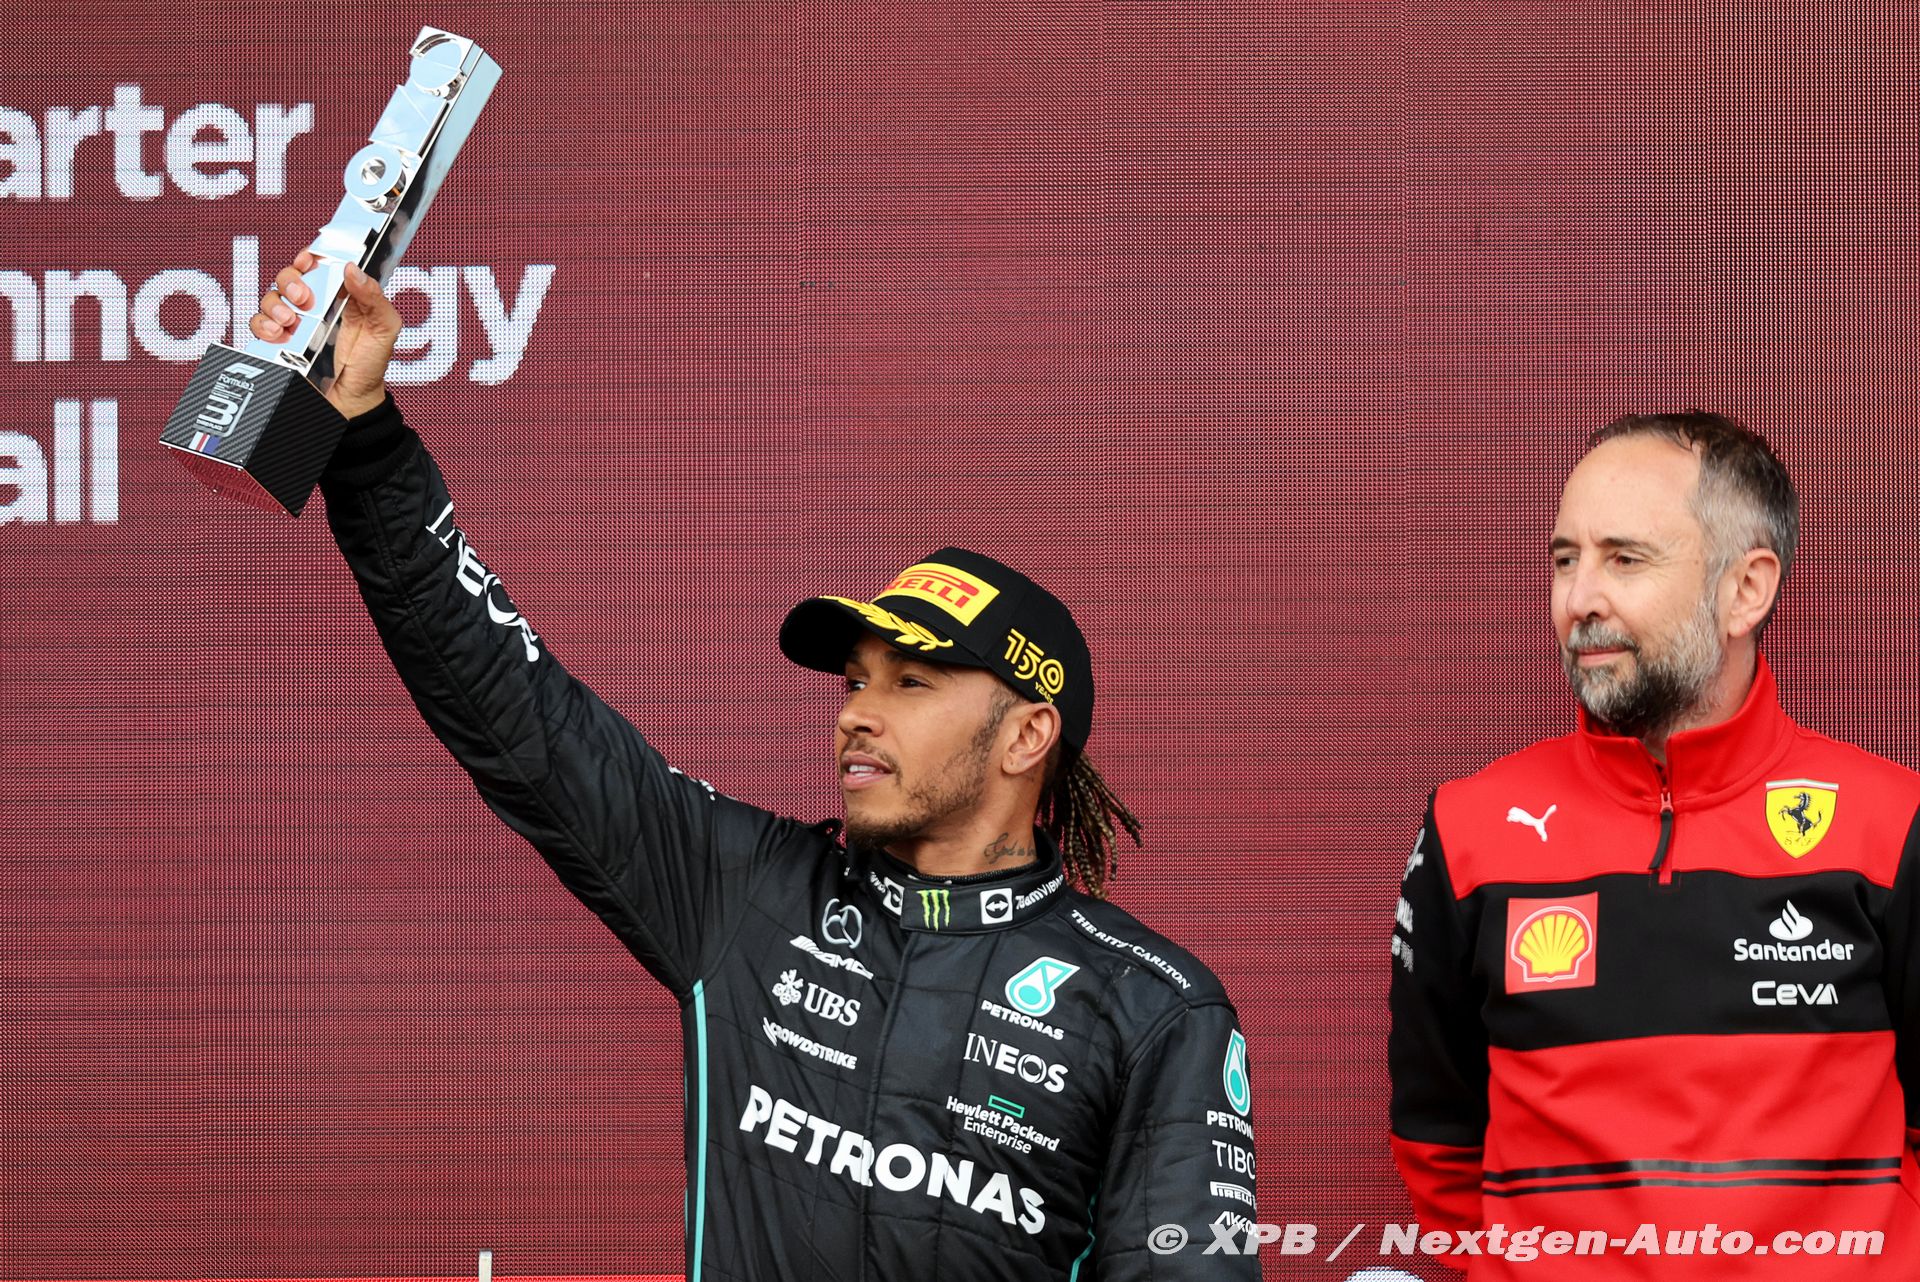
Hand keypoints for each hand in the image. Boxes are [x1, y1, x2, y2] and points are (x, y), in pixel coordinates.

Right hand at [248, 251, 401, 420]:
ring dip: (275, 305)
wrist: (354, 402)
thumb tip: (353, 270)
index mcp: (338, 296)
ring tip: (290, 322)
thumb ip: (374, 297)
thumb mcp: (384, 328)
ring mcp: (294, 325)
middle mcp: (313, 307)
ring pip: (269, 299)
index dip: (308, 257)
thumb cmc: (371, 364)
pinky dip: (263, 326)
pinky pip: (258, 325)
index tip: (307, 260)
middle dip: (290, 282)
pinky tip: (279, 336)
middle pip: (287, 278)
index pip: (316, 265)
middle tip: (304, 299)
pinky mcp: (279, 343)